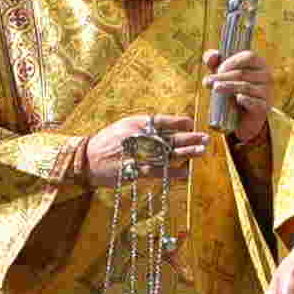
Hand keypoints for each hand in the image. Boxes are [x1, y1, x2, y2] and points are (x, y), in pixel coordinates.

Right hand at [78, 113, 210, 188]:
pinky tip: (186, 172)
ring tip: (202, 152)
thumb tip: (168, 127)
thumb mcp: (125, 126)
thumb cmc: (108, 142)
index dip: (181, 122)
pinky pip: (158, 172)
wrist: (87, 159)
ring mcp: (137, 154)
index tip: (192, 124)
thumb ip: (145, 126)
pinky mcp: (134, 171)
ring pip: (168, 154)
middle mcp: (139, 137)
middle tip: (206, 138)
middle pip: (170, 137)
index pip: (164, 120)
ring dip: (187, 153)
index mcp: (137, 122)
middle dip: (190, 138)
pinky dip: (173, 172)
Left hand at [202, 47, 277, 128]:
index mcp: (259, 64)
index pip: (249, 57)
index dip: (231, 61)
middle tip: (208, 82)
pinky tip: (239, 98)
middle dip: (223, 77)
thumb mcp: (222, 74)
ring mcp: (267, 92)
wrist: (242, 117)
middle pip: (243, 73)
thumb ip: (214, 62)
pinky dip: (247, 100)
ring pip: (246, 87)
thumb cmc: (231, 90)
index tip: (217, 69)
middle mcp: (266, 76)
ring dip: (228, 87)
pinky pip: (256, 103)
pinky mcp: (264, 108)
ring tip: (215, 89)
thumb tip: (212, 56)